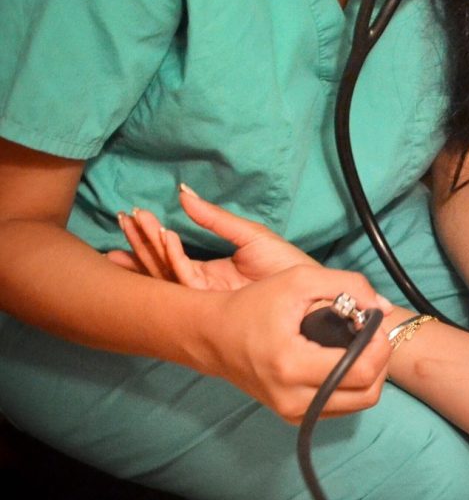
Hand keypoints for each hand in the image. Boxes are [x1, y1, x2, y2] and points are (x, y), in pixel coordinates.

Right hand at [108, 189, 393, 421]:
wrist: (213, 335)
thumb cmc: (254, 304)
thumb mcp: (299, 279)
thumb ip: (347, 285)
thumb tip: (383, 306)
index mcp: (293, 365)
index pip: (362, 370)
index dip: (380, 345)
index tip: (374, 322)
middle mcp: (293, 398)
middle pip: (367, 393)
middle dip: (380, 360)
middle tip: (372, 333)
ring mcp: (293, 412)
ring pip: (359, 403)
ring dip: (370, 373)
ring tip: (361, 344)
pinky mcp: (293, 416)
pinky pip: (341, 406)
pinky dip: (352, 384)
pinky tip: (346, 358)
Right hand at [110, 184, 344, 292]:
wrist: (315, 293)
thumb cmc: (289, 266)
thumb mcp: (249, 236)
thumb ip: (215, 218)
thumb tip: (184, 194)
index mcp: (209, 274)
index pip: (170, 256)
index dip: (151, 237)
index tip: (131, 216)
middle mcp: (204, 289)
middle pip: (161, 266)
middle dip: (140, 243)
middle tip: (121, 218)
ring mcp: (209, 299)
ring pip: (168, 274)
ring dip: (151, 247)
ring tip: (136, 223)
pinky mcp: (218, 305)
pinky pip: (188, 281)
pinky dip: (175, 257)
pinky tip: (166, 238)